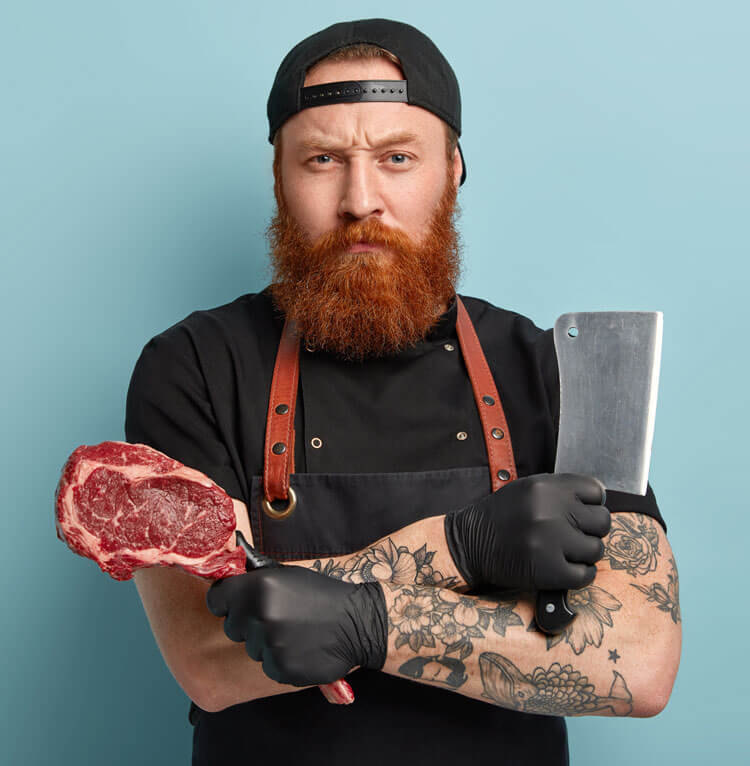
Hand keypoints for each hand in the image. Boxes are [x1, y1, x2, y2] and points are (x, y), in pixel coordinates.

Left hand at [206, 565, 386, 685]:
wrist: (357, 622)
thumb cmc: (321, 594)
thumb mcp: (287, 575)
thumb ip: (255, 579)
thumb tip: (230, 574)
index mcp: (259, 588)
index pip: (216, 599)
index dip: (226, 601)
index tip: (237, 602)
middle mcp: (261, 616)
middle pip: (232, 626)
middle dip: (247, 622)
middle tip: (274, 616)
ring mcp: (271, 646)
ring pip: (251, 648)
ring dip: (266, 642)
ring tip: (293, 632)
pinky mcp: (281, 670)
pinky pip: (268, 666)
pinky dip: (281, 659)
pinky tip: (300, 648)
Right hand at [444, 473, 609, 590]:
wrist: (470, 544)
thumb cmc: (502, 516)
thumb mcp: (527, 489)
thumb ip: (560, 491)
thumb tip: (599, 500)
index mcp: (544, 487)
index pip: (595, 491)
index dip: (590, 503)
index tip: (581, 512)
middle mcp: (549, 511)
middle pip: (602, 520)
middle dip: (590, 528)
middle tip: (572, 534)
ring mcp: (550, 542)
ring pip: (596, 548)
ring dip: (584, 553)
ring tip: (564, 551)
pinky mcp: (549, 570)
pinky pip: (586, 575)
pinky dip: (579, 574)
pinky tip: (564, 567)